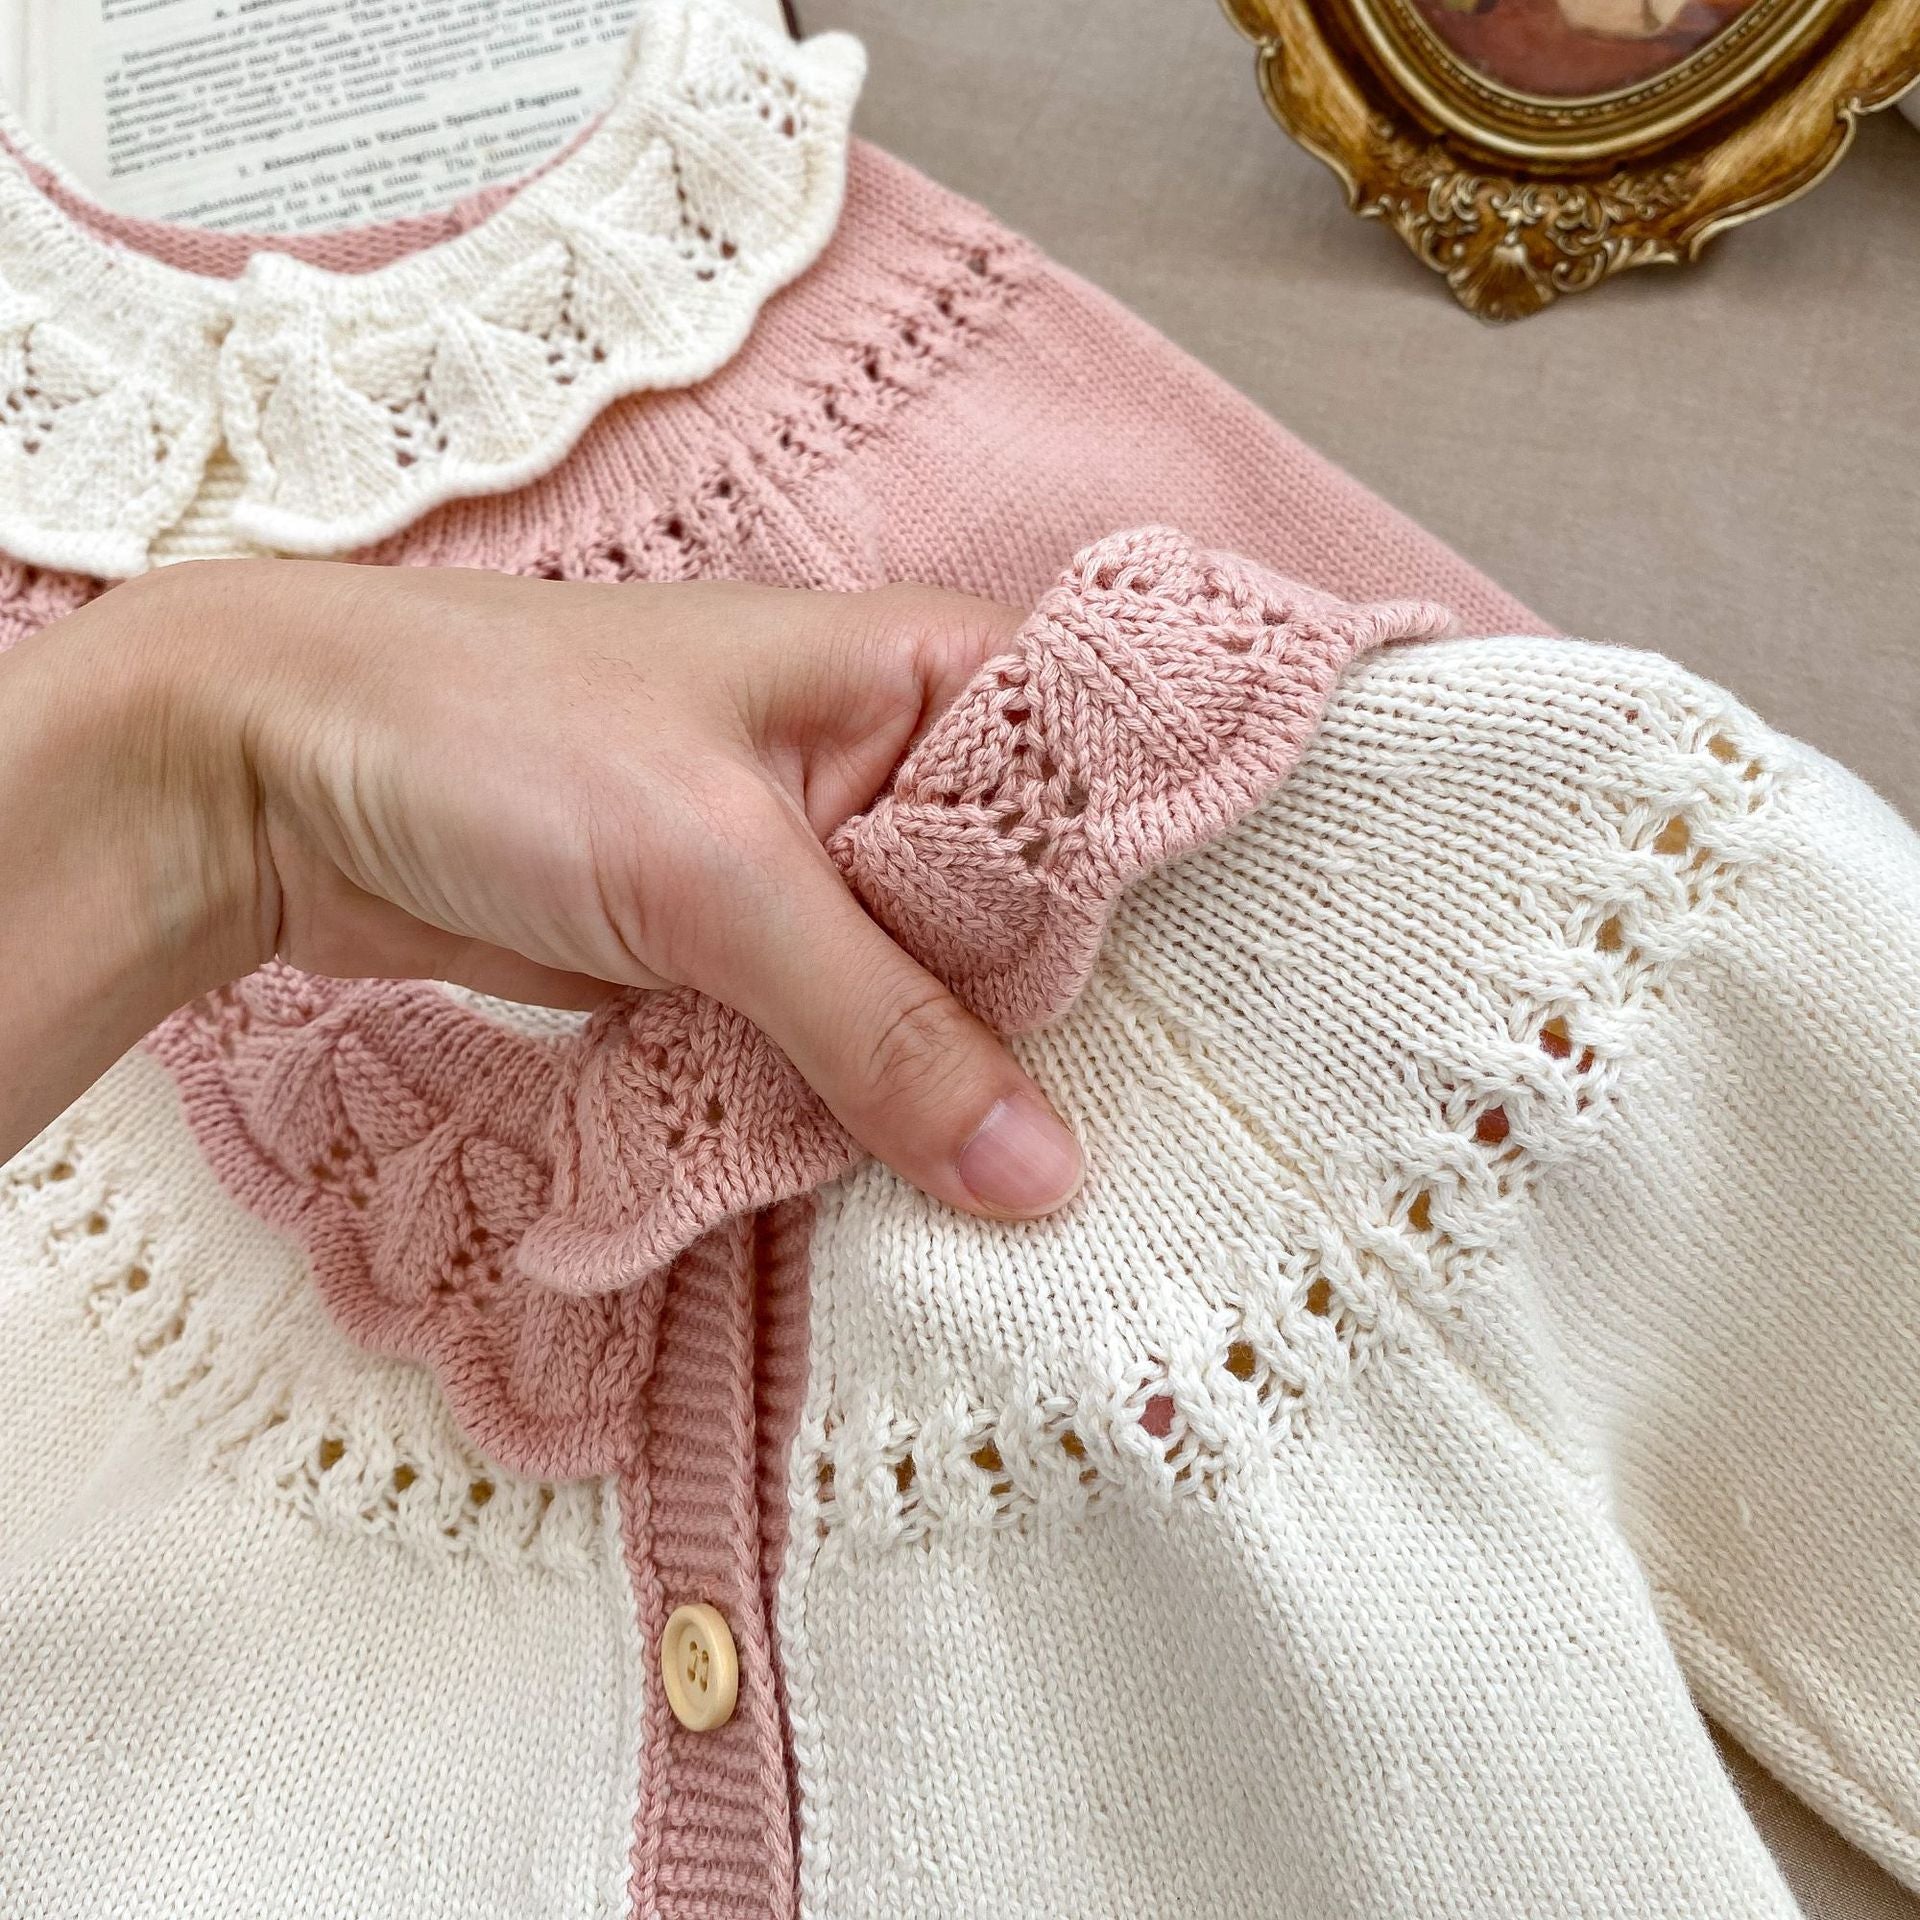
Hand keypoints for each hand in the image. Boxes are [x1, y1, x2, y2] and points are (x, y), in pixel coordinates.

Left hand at [0, 561, 1083, 1219]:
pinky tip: (908, 1188)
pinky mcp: (734, 951)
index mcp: (925, 674)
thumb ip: (886, 1026)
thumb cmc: (496, 735)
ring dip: (950, 1090)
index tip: (1235, 1042)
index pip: (1106, 788)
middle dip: (1061, 1034)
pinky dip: (855, 1109)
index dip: (1171, 911)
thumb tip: (1041, 1174)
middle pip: (1031, 918)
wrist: (276, 775)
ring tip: (1039, 1208)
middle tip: (1141, 1165)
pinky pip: (836, 1044)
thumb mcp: (717, 874)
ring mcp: (808, 867)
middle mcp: (888, 766)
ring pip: (930, 997)